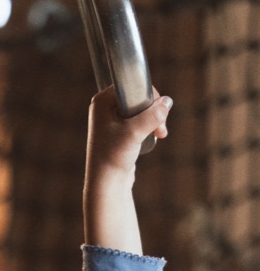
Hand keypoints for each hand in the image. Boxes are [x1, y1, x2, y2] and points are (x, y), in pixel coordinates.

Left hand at [83, 86, 171, 252]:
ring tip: (160, 132)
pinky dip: (148, 126)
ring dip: (153, 119)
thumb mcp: (136, 132)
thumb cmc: (114, 157)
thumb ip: (153, 114)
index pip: (132, 85)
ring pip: (140, 110)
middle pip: (138, 97)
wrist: (107, 184)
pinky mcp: (119, 133)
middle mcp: (104, 108)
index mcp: (102, 101)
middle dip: (153, 110)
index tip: (158, 112)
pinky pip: (138, 121)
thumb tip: (168, 101)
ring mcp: (111, 121)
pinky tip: (155, 135)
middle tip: (161, 126)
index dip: (149, 97)